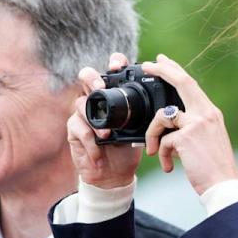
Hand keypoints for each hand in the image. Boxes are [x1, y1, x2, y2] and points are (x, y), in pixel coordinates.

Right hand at [68, 53, 141, 188]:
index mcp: (114, 96)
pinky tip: (99, 153)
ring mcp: (83, 114)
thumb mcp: (141, 131)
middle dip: (92, 78)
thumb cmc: (128, 149)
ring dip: (95, 121)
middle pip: (86, 76)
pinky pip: (78, 129)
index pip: (111, 71)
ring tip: (106, 135)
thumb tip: (163, 106)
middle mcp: (96, 100)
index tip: (118, 66)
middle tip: (100, 87)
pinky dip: (91, 143)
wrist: (115, 174)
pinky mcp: (74, 130)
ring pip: (81, 103)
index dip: (113, 62)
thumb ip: (147, 116)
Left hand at [141, 54, 237, 194]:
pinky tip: (169, 166)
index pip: (191, 84)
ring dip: (152, 134)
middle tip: (146, 65)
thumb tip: (171, 125)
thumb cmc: (215, 167)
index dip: (175, 70)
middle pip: (182, 82)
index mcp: (211, 113)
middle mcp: (206, 113)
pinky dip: (162, 155)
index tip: (162, 60)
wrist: (224, 185)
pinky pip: (163, 141)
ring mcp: (196, 124)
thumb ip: (193, 127)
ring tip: (154, 150)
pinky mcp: (186, 137)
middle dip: (161, 70)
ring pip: (162, 116)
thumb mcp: (207, 140)